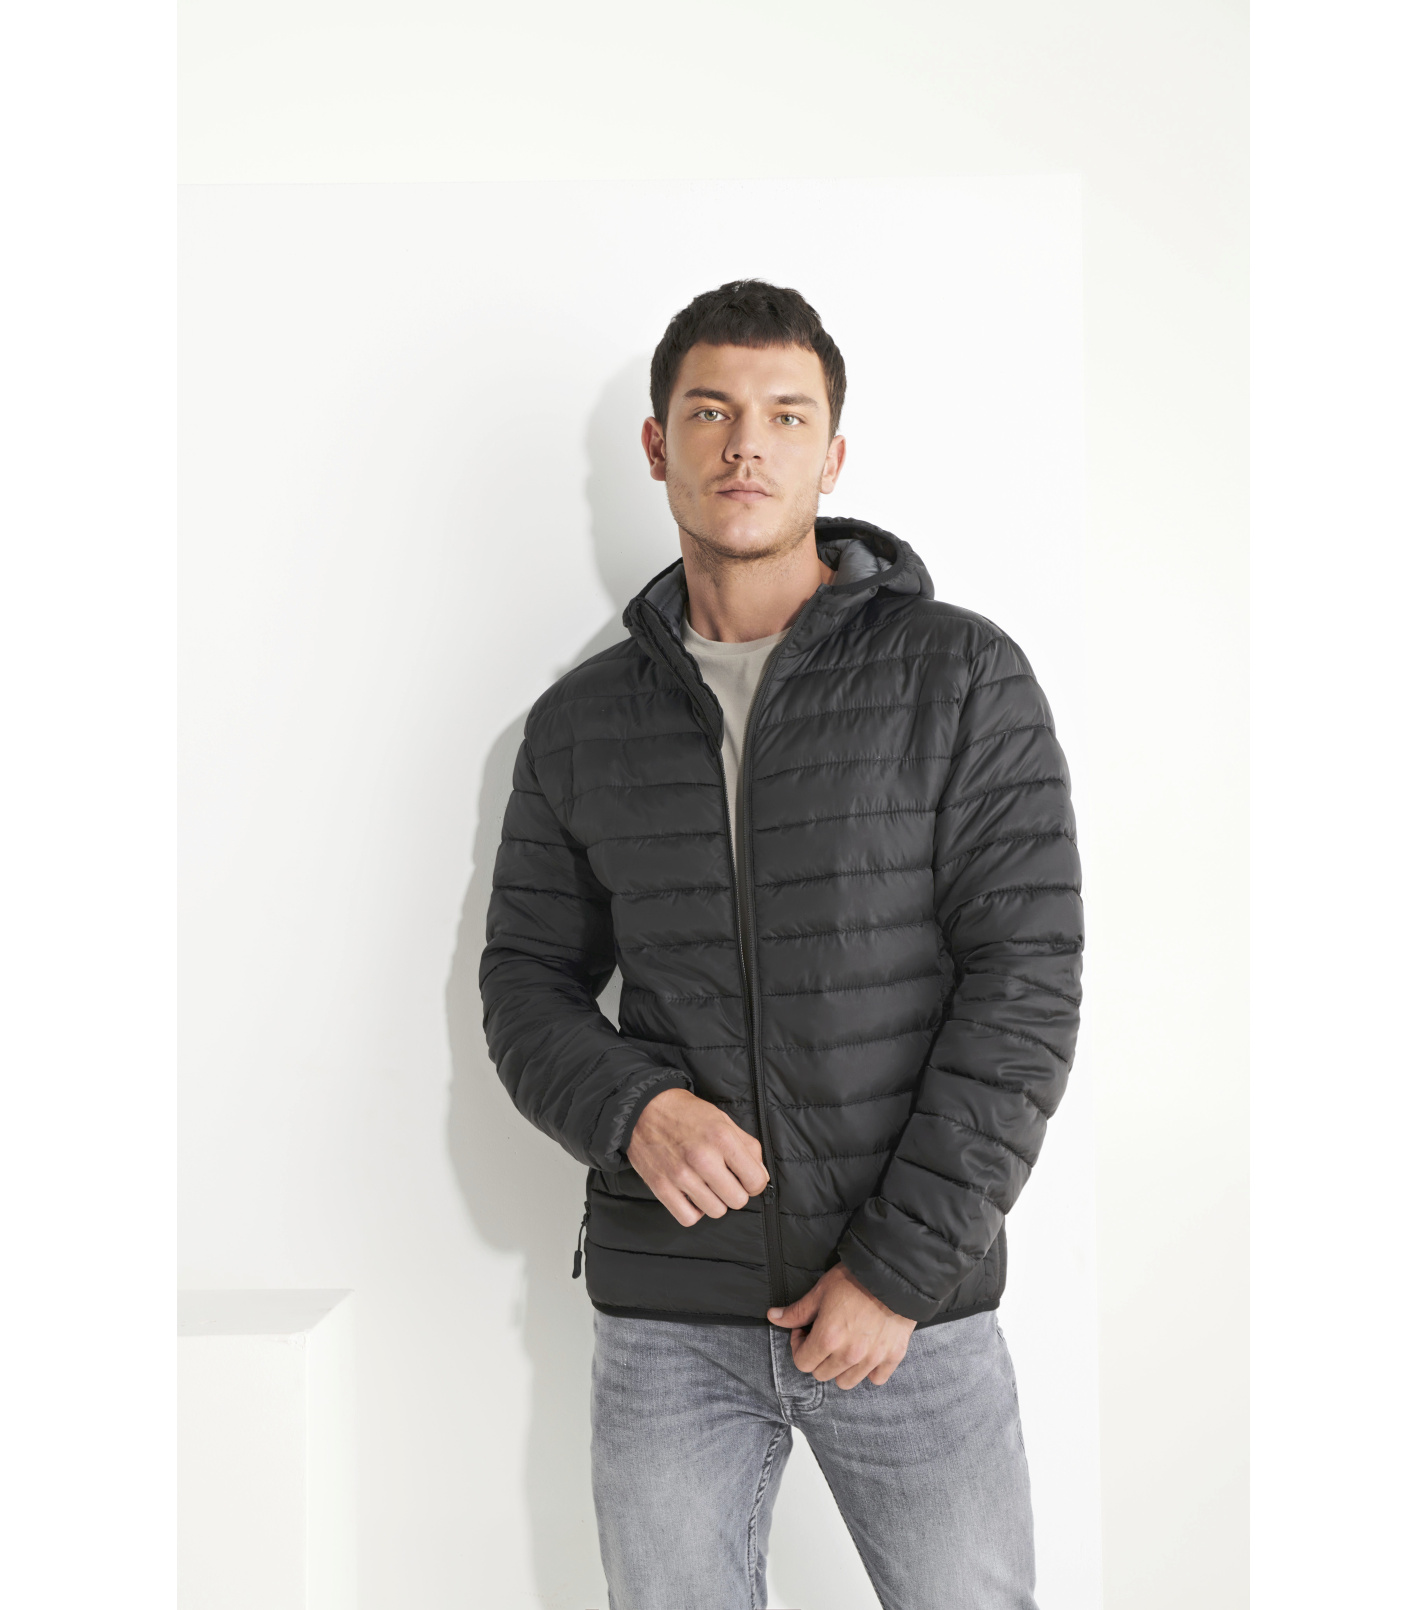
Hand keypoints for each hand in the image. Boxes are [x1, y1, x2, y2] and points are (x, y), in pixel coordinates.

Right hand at [626, 1088, 769, 1226]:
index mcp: (722, 1138)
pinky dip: (693, 1211)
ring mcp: (681, 1175)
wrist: (644, 1108)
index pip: (756, 1181)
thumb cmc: (686, 1113)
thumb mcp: (723, 1120)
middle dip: (735, 1192)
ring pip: (716, 1211)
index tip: (746, 1178)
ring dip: (714, 1201)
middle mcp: (703, 1158)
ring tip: (706, 1185)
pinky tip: (692, 1195)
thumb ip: (748, 1147)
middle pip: (737, 1200)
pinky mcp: (662, 1187)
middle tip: (725, 1180)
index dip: (755, 1182)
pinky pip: (689, 1218)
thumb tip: (761, 1176)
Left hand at [767, 1263, 915, 1388]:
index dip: (799, 1346)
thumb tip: (772, 1317)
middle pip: (822, 1374)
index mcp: (828, 1339)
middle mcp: (849, 1355)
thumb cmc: (854, 1279)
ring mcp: (872, 1359)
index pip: (802, 1363)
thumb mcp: (821, 1291)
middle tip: (824, 1335)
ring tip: (844, 1345)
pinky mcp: (892, 1357)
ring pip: (846, 1382)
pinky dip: (869, 1371)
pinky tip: (867, 1352)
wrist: (893, 1274)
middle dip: (818, 1356)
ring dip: (840, 1368)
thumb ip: (797, 1311)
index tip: (806, 1330)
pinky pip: (876, 1379)